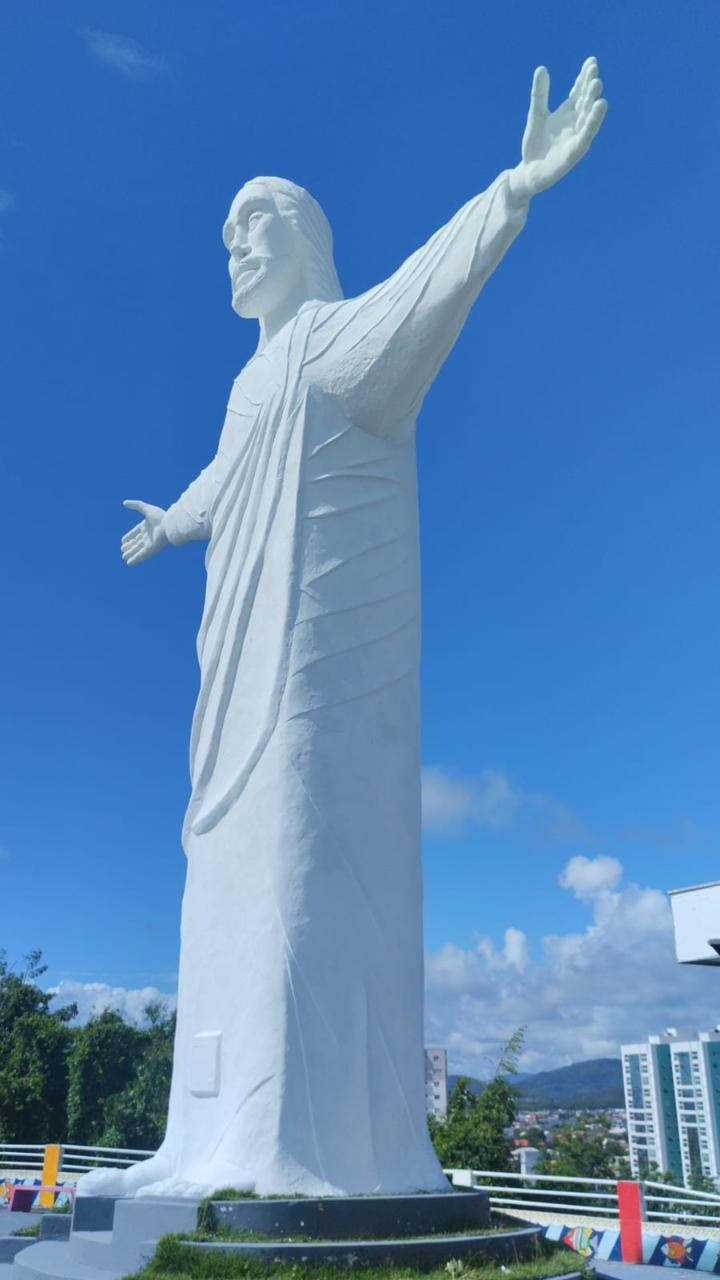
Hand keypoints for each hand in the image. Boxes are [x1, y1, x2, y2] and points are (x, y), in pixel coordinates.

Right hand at [121, 499, 168, 565]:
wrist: (170, 525)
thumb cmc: (160, 516)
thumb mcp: (146, 508)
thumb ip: (135, 505)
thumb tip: (124, 503)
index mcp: (146, 527)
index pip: (136, 533)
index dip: (129, 537)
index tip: (123, 541)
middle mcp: (148, 536)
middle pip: (137, 542)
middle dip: (130, 547)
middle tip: (122, 550)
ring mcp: (150, 543)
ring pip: (138, 550)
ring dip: (131, 554)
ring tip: (124, 557)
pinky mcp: (152, 549)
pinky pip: (142, 556)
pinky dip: (136, 559)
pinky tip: (129, 563)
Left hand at [508, 57, 606, 204]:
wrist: (528, 171)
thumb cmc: (535, 144)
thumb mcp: (536, 115)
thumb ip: (540, 94)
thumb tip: (541, 68)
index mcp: (568, 114)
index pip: (579, 92)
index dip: (585, 77)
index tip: (591, 61)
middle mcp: (576, 124)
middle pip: (585, 102)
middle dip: (590, 87)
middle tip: (594, 70)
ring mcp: (576, 138)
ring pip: (588, 118)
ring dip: (594, 103)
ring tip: (598, 85)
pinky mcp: (573, 154)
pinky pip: (585, 137)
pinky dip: (592, 123)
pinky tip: (598, 109)